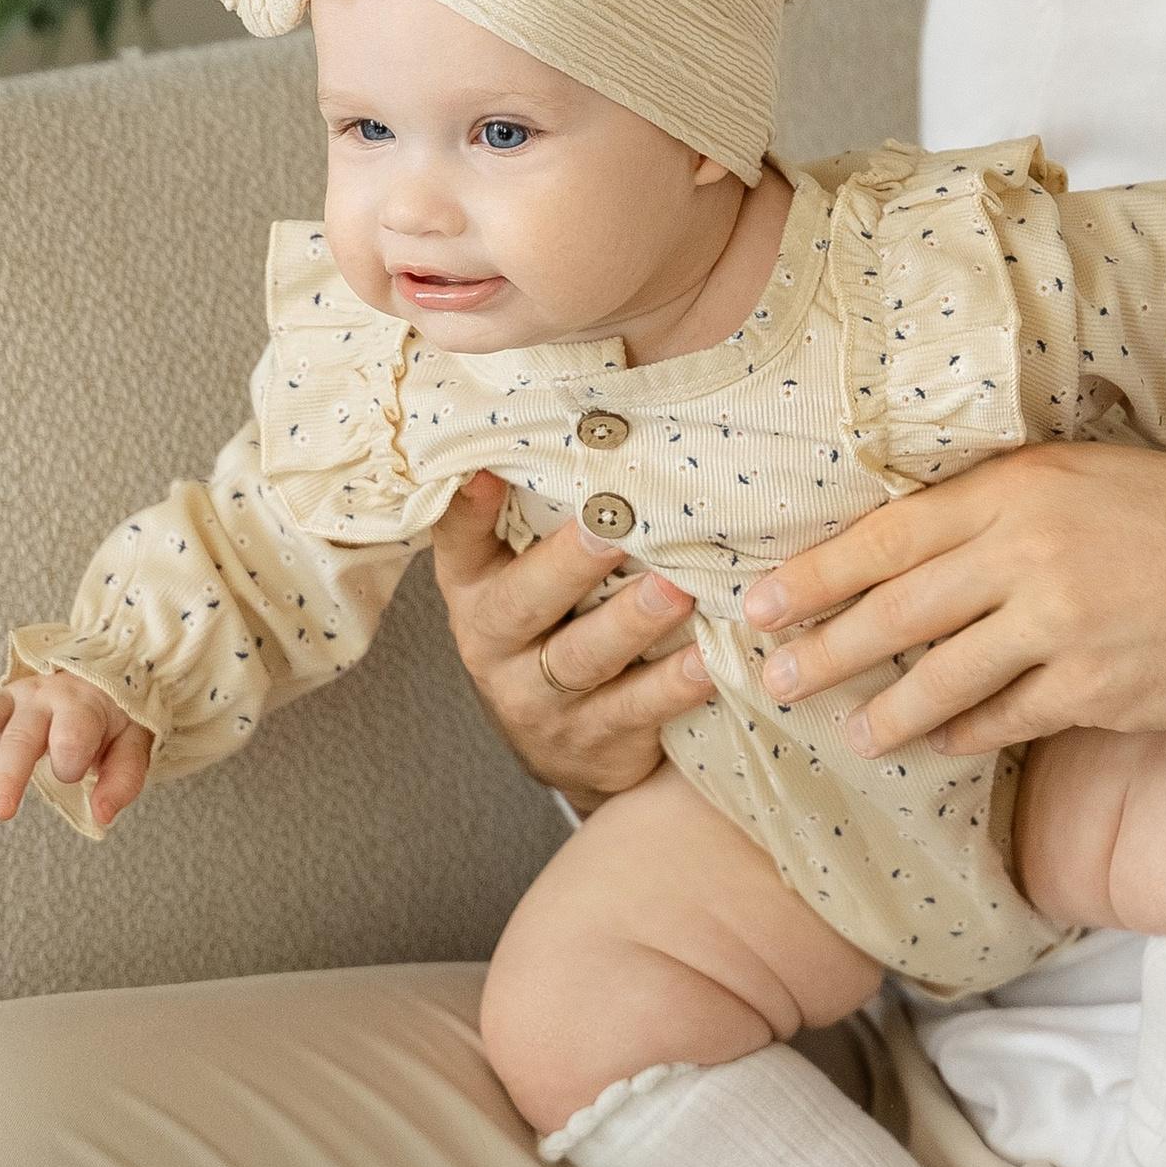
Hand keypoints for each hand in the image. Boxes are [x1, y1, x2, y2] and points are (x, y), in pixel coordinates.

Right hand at [0, 671, 152, 827]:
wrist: (106, 672)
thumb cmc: (117, 713)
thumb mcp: (136, 739)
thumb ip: (123, 776)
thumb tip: (103, 815)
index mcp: (83, 705)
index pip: (73, 733)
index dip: (72, 756)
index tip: (73, 772)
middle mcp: (43, 699)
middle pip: (23, 735)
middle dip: (11, 772)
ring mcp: (13, 700)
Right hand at [431, 471, 714, 810]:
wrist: (567, 745)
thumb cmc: (556, 626)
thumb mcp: (526, 576)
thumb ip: (541, 517)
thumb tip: (596, 421)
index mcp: (476, 591)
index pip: (458, 545)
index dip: (466, 512)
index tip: (485, 472)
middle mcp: (495, 646)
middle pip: (523, 604)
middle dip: (568, 565)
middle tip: (612, 528)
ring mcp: (539, 701)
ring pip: (582, 659)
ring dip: (631, 623)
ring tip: (675, 590)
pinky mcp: (591, 742)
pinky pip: (635, 712)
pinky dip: (673, 686)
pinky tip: (707, 660)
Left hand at [739, 443, 1165, 759]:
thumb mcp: (1094, 481)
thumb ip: (1009, 509)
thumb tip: (921, 546)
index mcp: (1022, 487)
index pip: (888, 534)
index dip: (816, 574)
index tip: (758, 602)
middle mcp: (1029, 551)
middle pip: (895, 608)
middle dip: (823, 649)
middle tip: (770, 681)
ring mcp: (1058, 625)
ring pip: (939, 676)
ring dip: (884, 709)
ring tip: (851, 732)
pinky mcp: (1090, 690)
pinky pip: (1001, 720)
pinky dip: (964, 733)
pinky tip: (941, 743)